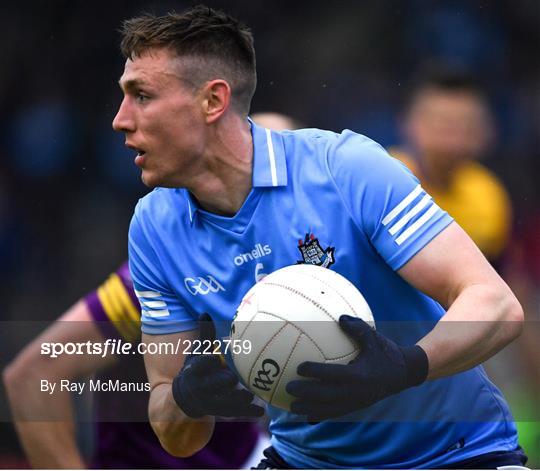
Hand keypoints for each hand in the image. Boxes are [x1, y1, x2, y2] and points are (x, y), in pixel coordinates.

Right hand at [172, 313, 263, 418]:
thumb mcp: (197, 352)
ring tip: (249, 396)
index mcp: (195, 371)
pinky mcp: (220, 412)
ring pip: (223, 402)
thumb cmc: (197, 368)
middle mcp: (200, 388)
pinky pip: (234, 413)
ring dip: (236, 400)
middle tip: (232, 378)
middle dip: (221, 382)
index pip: (199, 365)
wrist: (185, 398)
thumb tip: (205, 313)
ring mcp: (210, 402)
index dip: (205, 362)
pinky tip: (261, 412)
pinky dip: (247, 413)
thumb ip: (204, 335)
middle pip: (212, 385)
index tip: (213, 358)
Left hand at [286, 315, 427, 420]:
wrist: (405, 374)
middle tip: (288, 387)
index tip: (299, 367)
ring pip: (328, 410)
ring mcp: (356, 403)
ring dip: (309, 409)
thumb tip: (339, 317)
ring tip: (291, 406)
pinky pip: (335, 414)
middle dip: (305, 394)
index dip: (315, 373)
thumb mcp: (374, 337)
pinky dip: (320, 415)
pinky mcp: (357, 408)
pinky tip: (306, 413)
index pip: (332, 375)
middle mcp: (356, 392)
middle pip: (325, 396)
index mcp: (359, 375)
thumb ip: (357, 327)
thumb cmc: (386, 352)